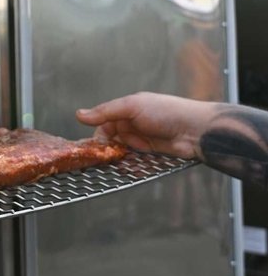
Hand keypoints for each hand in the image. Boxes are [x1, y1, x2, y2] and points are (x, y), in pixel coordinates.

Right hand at [76, 92, 217, 158]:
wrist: (195, 129)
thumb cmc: (166, 111)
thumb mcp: (131, 107)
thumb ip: (105, 112)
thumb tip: (79, 115)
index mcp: (125, 110)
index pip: (103, 124)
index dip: (97, 136)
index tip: (91, 148)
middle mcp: (131, 124)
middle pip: (110, 139)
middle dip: (106, 149)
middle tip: (102, 159)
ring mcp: (140, 139)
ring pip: (120, 151)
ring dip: (116, 158)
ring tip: (114, 165)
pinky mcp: (149, 153)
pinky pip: (133, 160)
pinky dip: (128, 164)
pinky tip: (126, 168)